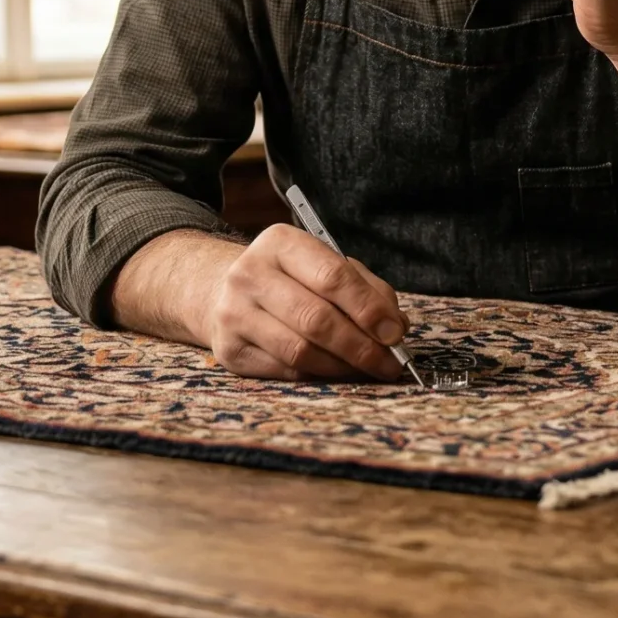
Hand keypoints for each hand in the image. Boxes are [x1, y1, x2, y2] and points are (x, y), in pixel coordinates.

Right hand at [188, 225, 409, 381]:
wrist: (222, 291)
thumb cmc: (290, 279)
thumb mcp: (325, 266)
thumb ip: (366, 290)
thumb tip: (394, 327)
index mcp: (280, 243)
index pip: (332, 276)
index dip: (368, 309)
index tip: (395, 333)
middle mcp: (250, 273)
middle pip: (316, 319)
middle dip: (361, 346)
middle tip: (389, 363)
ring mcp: (233, 312)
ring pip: (300, 351)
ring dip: (342, 366)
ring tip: (367, 369)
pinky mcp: (229, 349)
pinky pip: (285, 370)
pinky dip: (318, 375)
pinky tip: (336, 370)